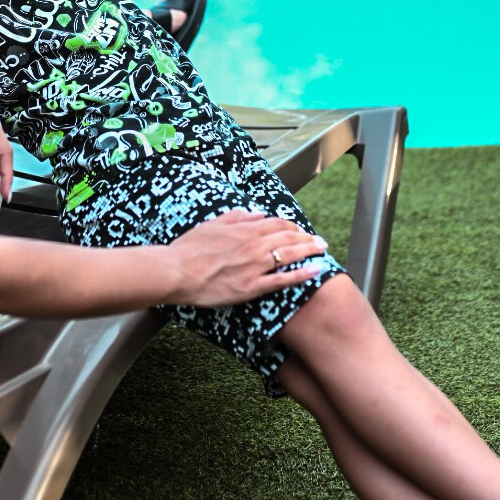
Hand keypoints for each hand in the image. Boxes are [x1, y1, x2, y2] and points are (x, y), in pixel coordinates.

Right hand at [167, 209, 326, 307]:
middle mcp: (253, 245)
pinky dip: (301, 274)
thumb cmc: (190, 248)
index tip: (300, 230)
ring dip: (309, 250)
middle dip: (306, 238)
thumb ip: (237, 217)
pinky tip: (315, 271)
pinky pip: (282, 280)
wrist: (177, 271)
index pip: (276, 223)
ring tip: (322, 250)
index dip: (292, 226)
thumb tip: (257, 212)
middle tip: (320, 240)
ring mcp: (254, 266)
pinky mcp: (251, 287)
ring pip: (290, 255)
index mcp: (244, 229)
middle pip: (288, 237)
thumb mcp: (213, 224)